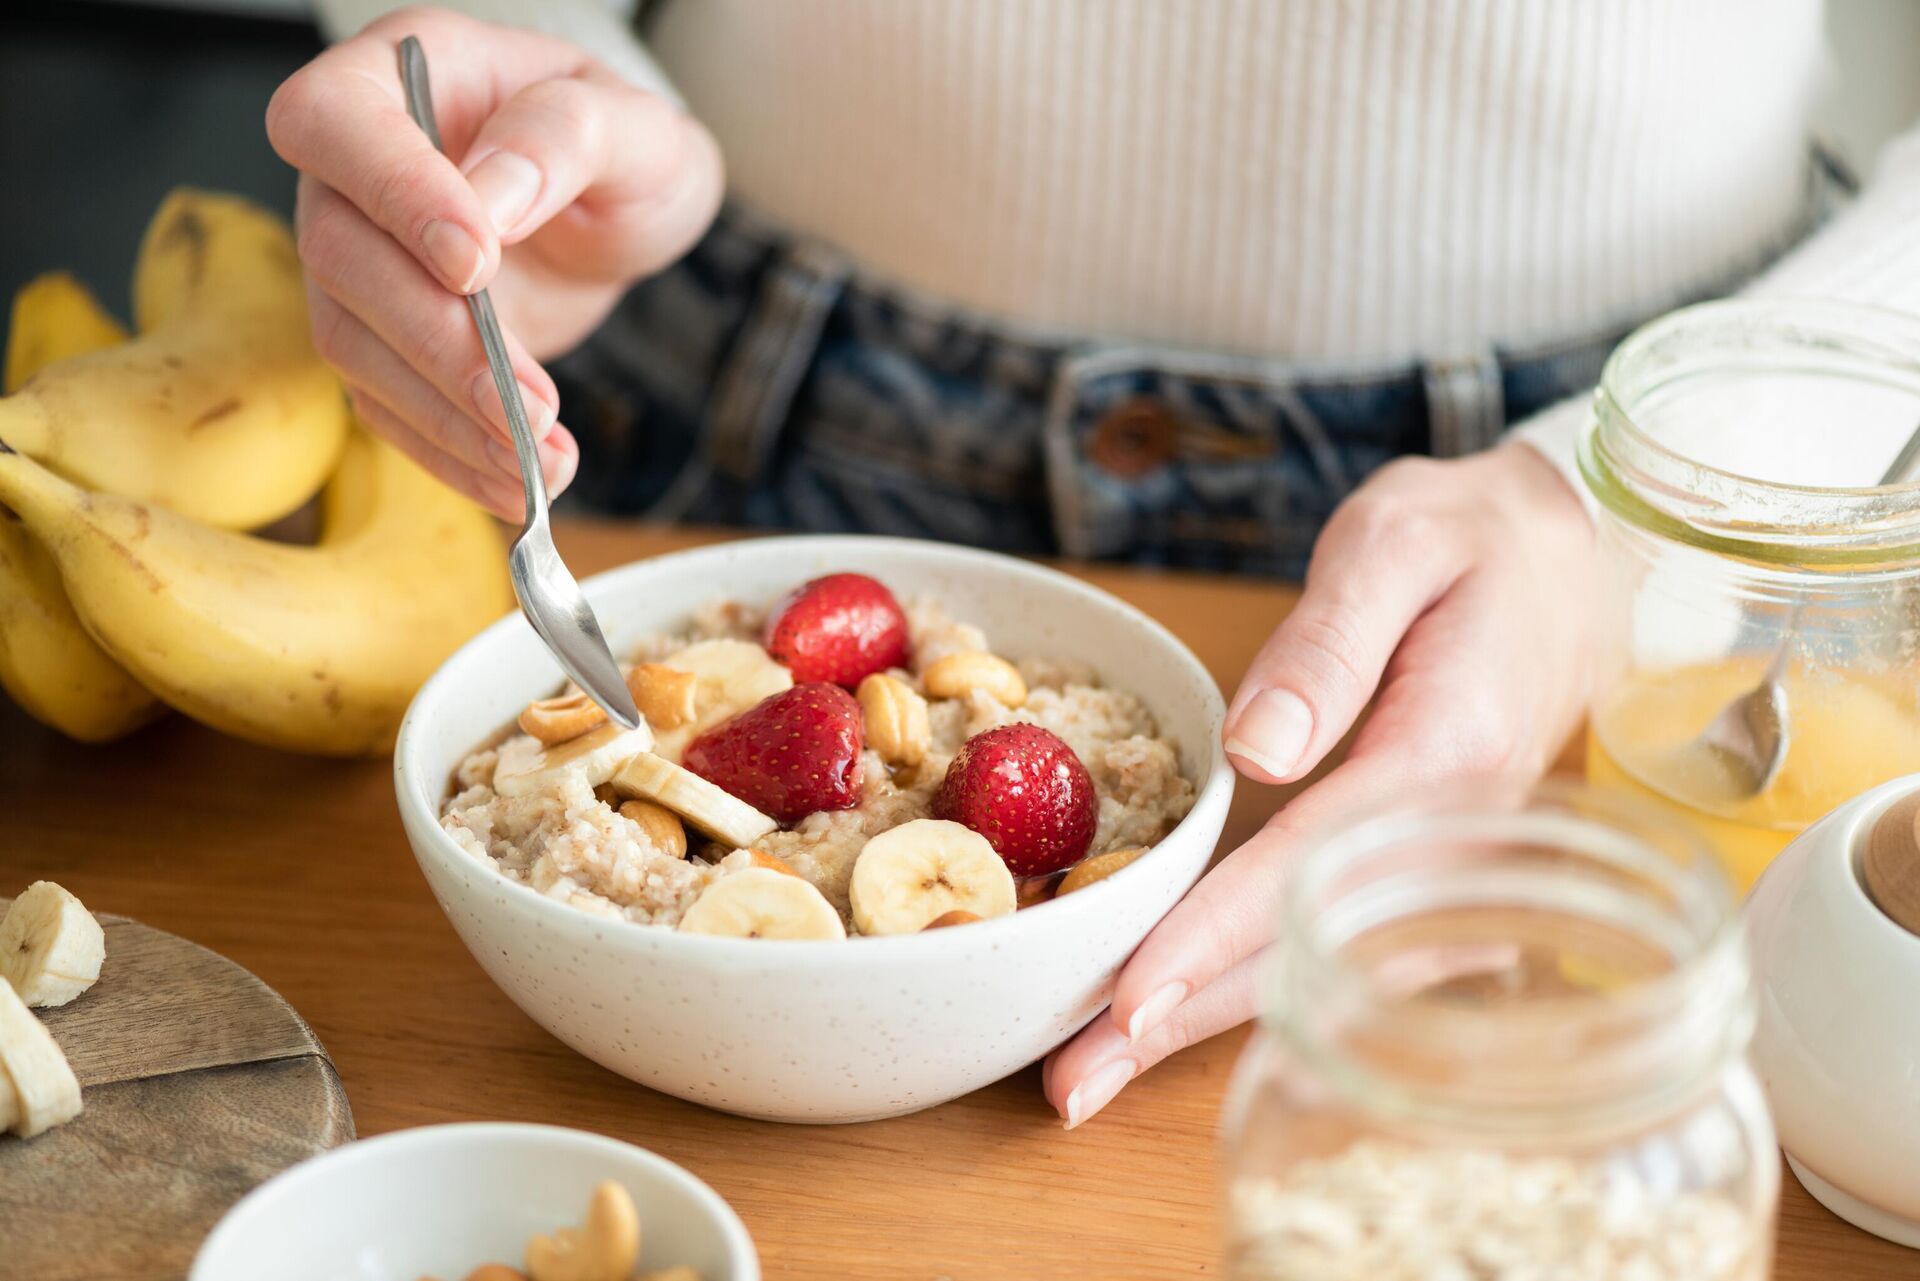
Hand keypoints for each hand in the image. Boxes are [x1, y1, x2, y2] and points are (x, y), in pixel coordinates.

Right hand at [266, 5, 723, 518]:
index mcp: (397, 76)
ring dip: (447, 418)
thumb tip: (492, 199)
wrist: (623, 203)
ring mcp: (361, 259)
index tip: (476, 266)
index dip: (394, 198)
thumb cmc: (619, 144)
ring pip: (356, 346)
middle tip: (527, 406)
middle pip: (342, 257)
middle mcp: (354, 168)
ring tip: (540, 461)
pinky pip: (389, 405)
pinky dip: (452, 454)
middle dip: (436, 343)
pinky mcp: (387, 340)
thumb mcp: (627, 123)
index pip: (339, 125)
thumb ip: (561, 138)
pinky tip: (519, 484)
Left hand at [1043, 443, 1596, 1125]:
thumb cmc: (1477, 540)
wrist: (1582, 559)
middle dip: (1186, 1020)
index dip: (1213, 939)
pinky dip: (1264, 992)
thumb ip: (1330, 641)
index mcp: (1447, 753)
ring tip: (1103, 1071)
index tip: (1127, 1000)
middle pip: (1309, 952)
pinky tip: (1186, 1021)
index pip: (1308, 866)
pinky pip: (1350, 952)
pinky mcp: (1441, 875)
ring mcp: (1457, 869)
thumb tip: (1256, 749)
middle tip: (1075, 1083)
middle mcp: (1458, 839)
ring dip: (1213, 1024)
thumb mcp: (1398, 542)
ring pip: (1328, 971)